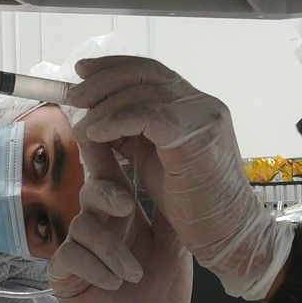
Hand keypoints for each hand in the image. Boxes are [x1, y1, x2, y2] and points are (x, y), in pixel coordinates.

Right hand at [49, 139, 191, 302]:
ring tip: (133, 274)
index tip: (114, 141)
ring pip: (82, 225)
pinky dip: (95, 267)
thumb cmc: (162, 297)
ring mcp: (79, 250)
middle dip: (107, 194)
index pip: (113, 179)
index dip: (110, 159)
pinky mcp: (65, 275)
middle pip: (91, 192)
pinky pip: (70, 256)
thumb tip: (172, 174)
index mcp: (124, 217)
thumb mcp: (175, 250)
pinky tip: (113, 283)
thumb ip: (170, 215)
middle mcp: (99, 227)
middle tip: (127, 207)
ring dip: (111, 249)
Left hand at [69, 56, 291, 299]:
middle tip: (74, 95)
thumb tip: (94, 119)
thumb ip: (130, 137)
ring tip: (83, 124)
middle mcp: (201, 104)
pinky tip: (97, 134)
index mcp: (194, 107)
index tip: (83, 72)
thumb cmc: (193, 206)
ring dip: (105, 105)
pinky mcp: (197, 135)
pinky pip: (147, 115)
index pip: (151, 72)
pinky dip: (115, 121)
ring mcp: (203, 116)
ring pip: (143, 92)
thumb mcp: (152, 162)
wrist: (227, 235)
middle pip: (145, 74)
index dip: (114, 67)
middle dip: (104, 80)